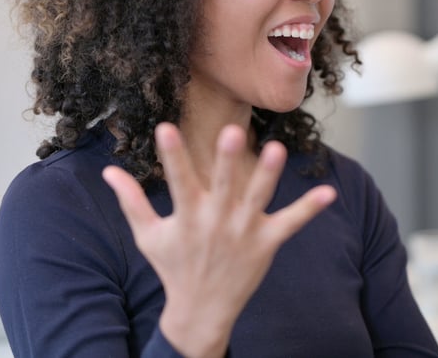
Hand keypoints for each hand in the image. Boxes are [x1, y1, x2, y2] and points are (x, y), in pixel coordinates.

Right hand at [102, 123, 335, 357]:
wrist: (201, 311)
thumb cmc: (174, 266)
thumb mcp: (148, 235)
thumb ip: (131, 200)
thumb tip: (108, 169)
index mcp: (186, 216)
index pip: (177, 180)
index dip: (172, 155)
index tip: (166, 127)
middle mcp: (216, 222)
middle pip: (223, 186)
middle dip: (227, 161)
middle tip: (233, 132)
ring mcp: (243, 233)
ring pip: (257, 198)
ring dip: (268, 175)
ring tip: (278, 149)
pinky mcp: (266, 243)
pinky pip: (291, 223)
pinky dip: (309, 209)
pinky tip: (330, 192)